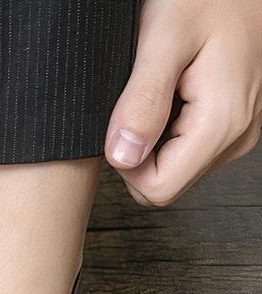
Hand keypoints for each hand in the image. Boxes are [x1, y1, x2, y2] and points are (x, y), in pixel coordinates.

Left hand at [106, 0, 261, 205]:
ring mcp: (236, 131)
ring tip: (160, 89)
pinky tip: (171, 92)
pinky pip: (185, 148)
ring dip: (152, 139)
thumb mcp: (166, 38)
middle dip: (138, 152)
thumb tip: (122, 157)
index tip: (124, 121)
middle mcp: (236, 135)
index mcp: (222, 123)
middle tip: (140, 100)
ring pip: (173, 168)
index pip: (157, 189)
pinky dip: (167, 128)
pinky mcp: (231, 123)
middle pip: (164, 183)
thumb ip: (142, 101)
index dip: (127, 164)